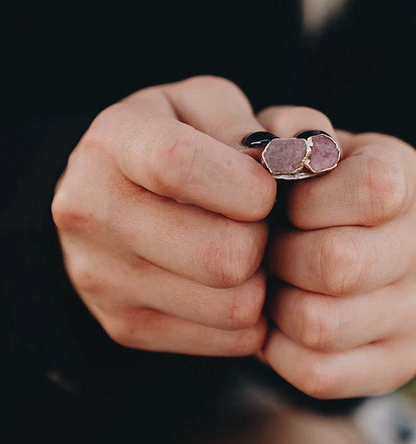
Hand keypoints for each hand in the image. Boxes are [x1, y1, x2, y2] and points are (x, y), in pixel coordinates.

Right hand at [52, 76, 276, 355]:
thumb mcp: (206, 105)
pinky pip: (228, 338)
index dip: (245, 183)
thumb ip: (251, 124)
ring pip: (232, 304)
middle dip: (263, 237)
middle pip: (219, 254)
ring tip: (250, 247)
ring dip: (261, 279)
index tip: (268, 186)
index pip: (179, 166)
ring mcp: (102, 277)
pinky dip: (250, 314)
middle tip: (261, 221)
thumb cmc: (178, 136)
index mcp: (113, 141)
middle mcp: (91, 211)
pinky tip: (235, 280)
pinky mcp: (125, 326)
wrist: (111, 192)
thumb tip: (295, 159)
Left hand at [256, 106, 415, 399]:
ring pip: (323, 326)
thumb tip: (286, 151)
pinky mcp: (403, 360)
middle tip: (268, 250)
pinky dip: (281, 355)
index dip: (310, 199)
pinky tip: (279, 326)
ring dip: (277, 308)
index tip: (285, 202)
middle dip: (281, 258)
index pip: (374, 188)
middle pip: (340, 264)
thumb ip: (283, 131)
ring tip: (274, 285)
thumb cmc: (294, 184)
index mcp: (404, 174)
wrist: (317, 242)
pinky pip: (321, 375)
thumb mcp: (286, 141)